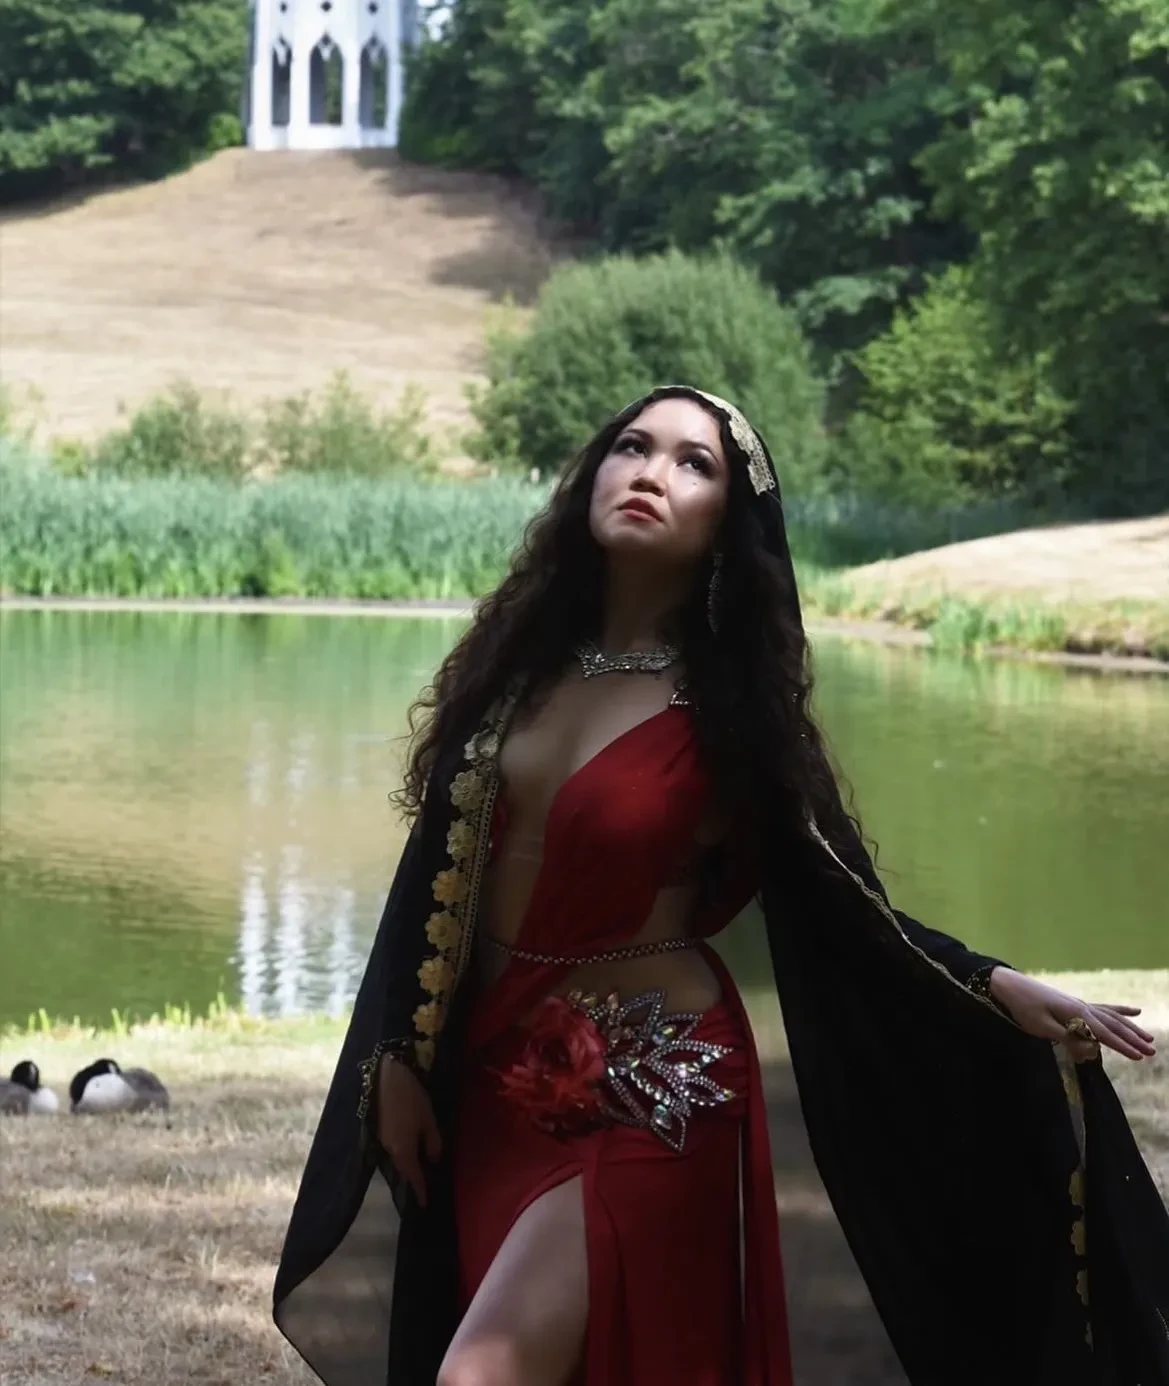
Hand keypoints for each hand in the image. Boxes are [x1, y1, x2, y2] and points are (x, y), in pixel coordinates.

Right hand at [375, 1056, 441, 1207]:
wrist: (387, 1076)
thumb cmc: (412, 1098)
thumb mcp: (429, 1120)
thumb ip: (433, 1143)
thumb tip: (433, 1160)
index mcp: (402, 1150)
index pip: (413, 1176)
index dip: (420, 1190)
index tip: (424, 1204)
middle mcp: (388, 1149)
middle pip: (402, 1169)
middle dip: (412, 1179)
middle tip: (423, 1187)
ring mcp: (381, 1139)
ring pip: (396, 1159)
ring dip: (407, 1166)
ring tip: (418, 1171)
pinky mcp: (379, 1130)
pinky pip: (392, 1149)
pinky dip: (402, 1154)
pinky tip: (409, 1151)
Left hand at [989, 967, 1156, 1061]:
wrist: (1011, 986)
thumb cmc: (1023, 1008)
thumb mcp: (1041, 1027)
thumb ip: (1067, 1038)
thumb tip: (1092, 1049)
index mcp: (1075, 1013)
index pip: (1104, 1034)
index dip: (1123, 1046)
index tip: (1140, 1057)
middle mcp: (1082, 1007)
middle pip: (1113, 1025)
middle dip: (1132, 1039)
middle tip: (1152, 1052)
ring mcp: (1080, 1004)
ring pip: (1112, 1017)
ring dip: (1131, 1028)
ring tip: (1149, 1038)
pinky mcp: (1076, 1004)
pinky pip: (1104, 1008)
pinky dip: (1120, 1010)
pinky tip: (1135, 1011)